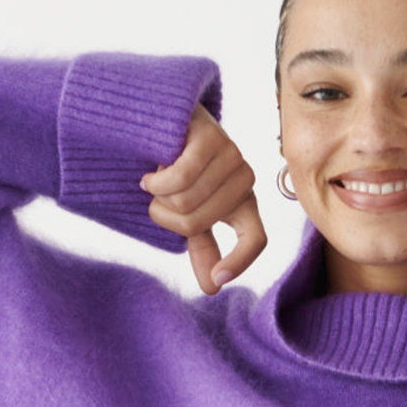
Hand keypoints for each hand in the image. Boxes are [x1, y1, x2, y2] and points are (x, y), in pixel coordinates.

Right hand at [139, 106, 266, 293]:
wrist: (161, 117)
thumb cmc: (176, 168)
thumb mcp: (190, 211)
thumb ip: (202, 247)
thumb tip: (212, 289)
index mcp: (244, 204)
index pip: (256, 239)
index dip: (238, 261)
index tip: (217, 280)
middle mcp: (245, 179)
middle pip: (198, 224)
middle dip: (165, 216)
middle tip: (157, 198)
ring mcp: (231, 155)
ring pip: (185, 202)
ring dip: (157, 196)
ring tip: (155, 179)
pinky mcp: (210, 136)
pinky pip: (179, 178)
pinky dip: (155, 181)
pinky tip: (150, 173)